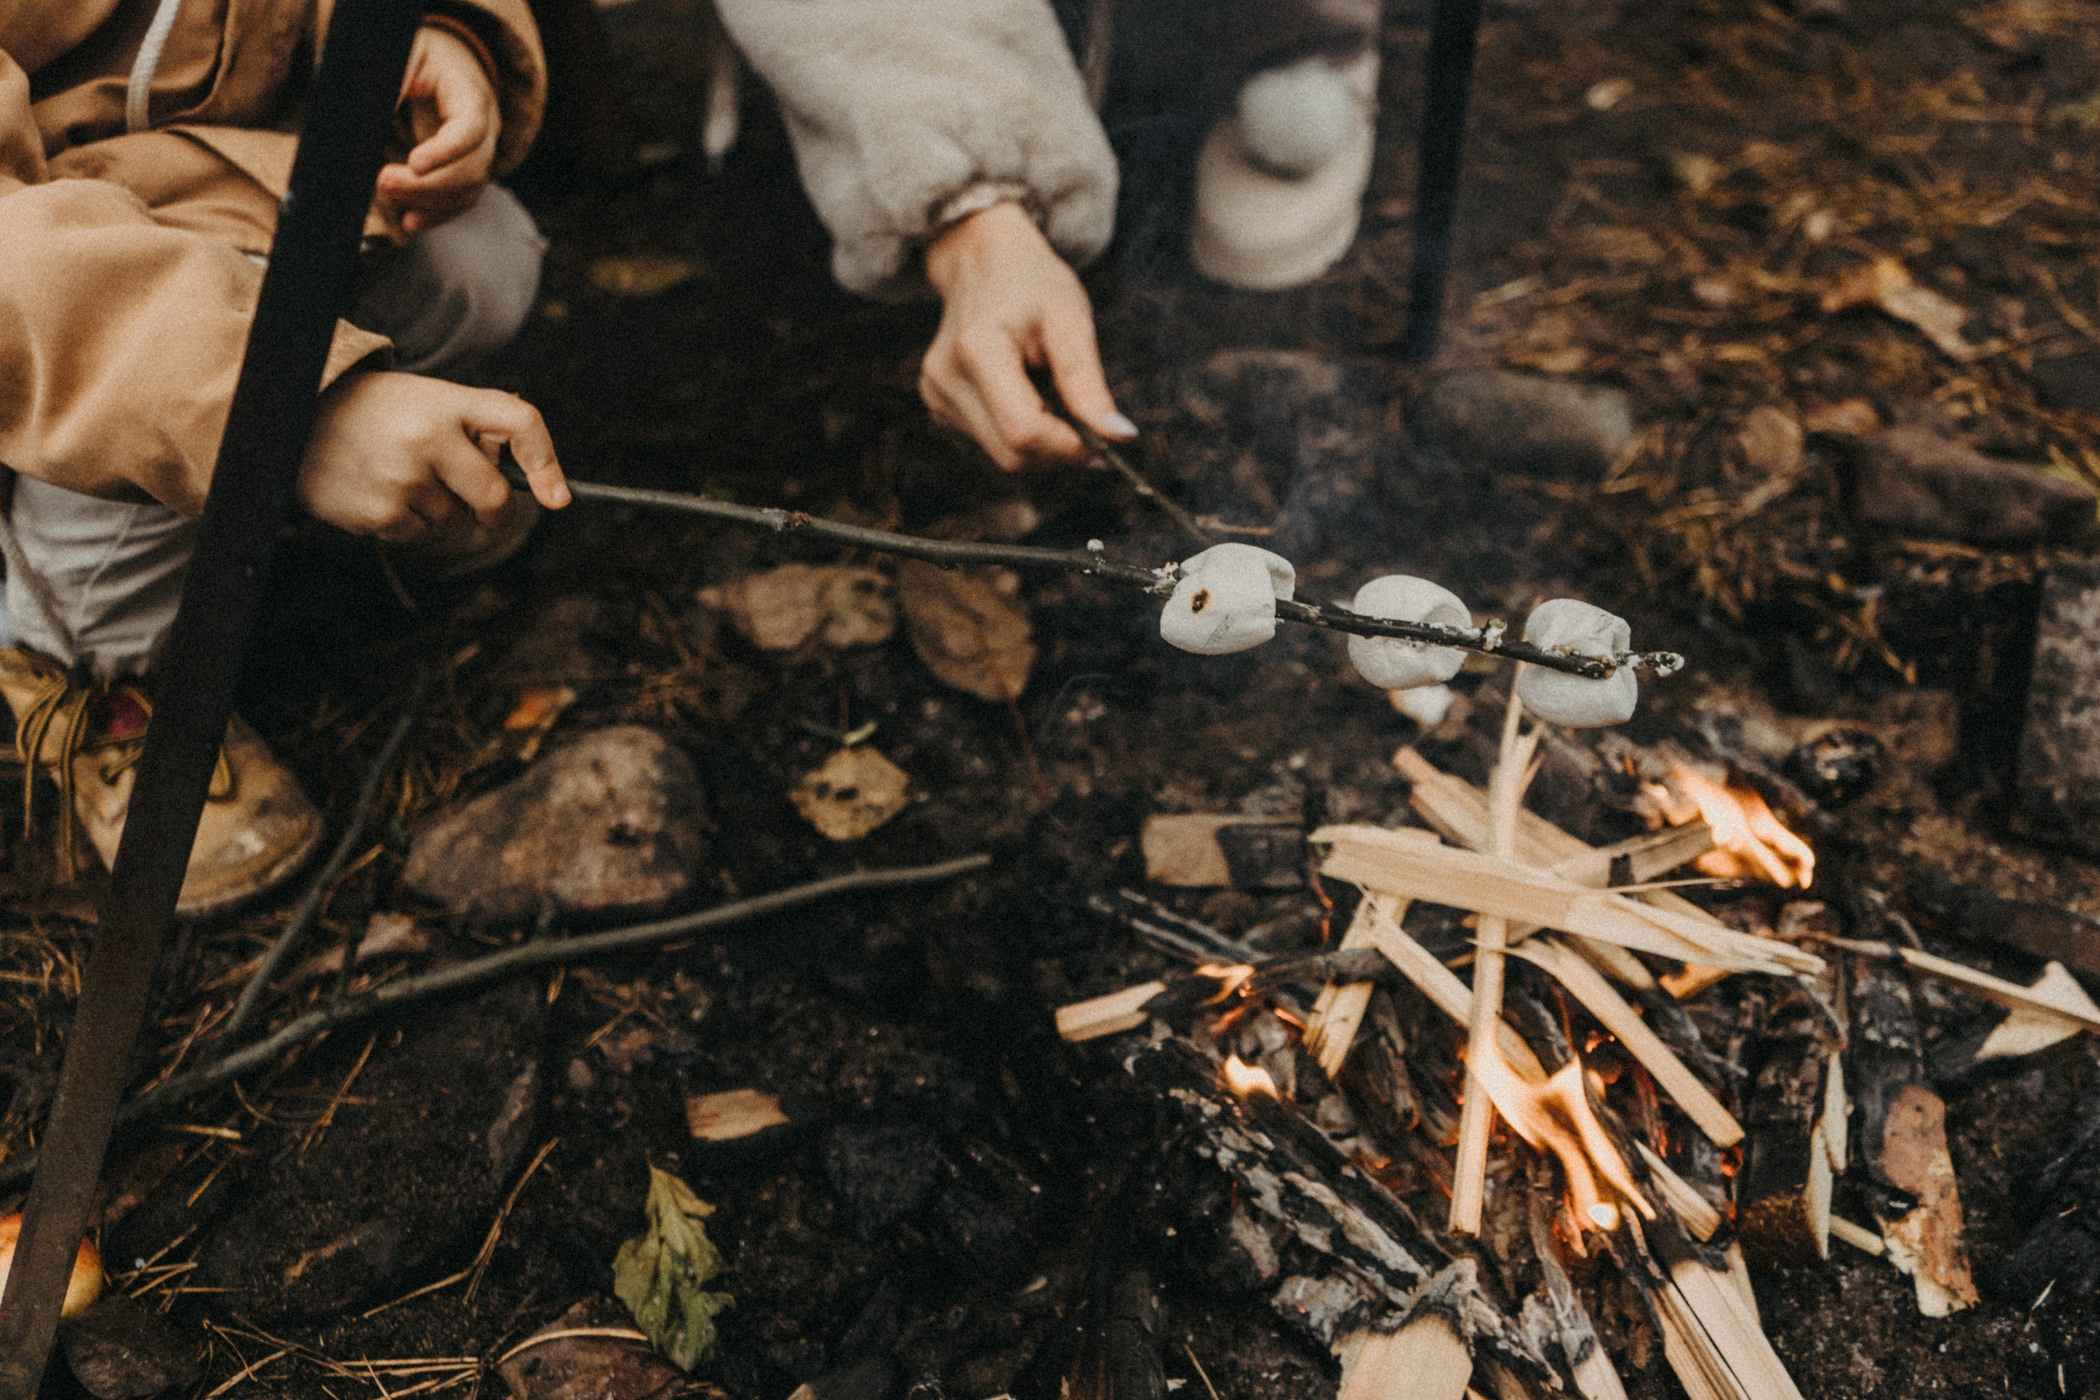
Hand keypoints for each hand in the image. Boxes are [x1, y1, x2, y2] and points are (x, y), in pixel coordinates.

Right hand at [299, 372, 568, 540]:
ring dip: (438, 511)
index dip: (547, 461)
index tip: (558, 498)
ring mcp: (403, 477)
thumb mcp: (424, 399)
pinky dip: (406, 524)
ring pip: (454, 521)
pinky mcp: (380, 513)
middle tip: (482, 507)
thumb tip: (529, 481)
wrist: (289, 416)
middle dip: (495, 511)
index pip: (519, 421)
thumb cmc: (373, 412)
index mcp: (447, 401)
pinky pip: (418, 536)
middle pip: (495, 498)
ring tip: (398, 476)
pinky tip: (377, 492)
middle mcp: (429, 436)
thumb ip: (473, 429)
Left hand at [376, 25, 499, 234]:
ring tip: (386, 194)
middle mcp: (485, 129)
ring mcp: (479, 155)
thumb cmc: (422, 56)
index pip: (471, 128)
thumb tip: (372, 115)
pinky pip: (458, 202)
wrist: (447, 66)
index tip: (414, 163)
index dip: (447, 151)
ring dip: (428, 202)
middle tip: (383, 182)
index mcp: (470, 94)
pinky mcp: (465, 173)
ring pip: (467, 191)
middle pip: (471, 168)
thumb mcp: (405, 52)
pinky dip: (435, 215)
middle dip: (428, 184)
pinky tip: (409, 222)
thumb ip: (393, 78)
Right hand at [921, 201, 1135, 470]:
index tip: (1106, 440)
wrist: (982, 260)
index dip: (1070, 446)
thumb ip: (1089, 384)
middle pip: (1012, 455)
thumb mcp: (1070, 321)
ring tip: (1052, 393)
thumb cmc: (1032, 283)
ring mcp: (936, 396)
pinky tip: (1027, 395)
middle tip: (1089, 422)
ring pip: (1003, 457)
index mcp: (975, 351)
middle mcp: (944, 380)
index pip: (1024, 432)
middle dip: (1059, 450)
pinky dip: (1021, 433)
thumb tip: (1120, 437)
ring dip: (1042, 442)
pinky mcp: (938, 406)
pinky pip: (991, 444)